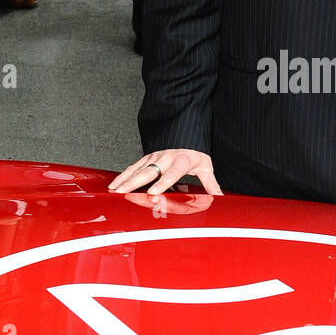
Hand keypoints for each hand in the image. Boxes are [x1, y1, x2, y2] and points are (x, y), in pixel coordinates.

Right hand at [108, 148, 222, 196]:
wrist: (185, 135)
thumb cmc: (195, 154)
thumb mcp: (206, 167)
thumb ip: (211, 184)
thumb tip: (221, 199)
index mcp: (181, 160)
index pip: (172, 173)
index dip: (162, 183)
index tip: (153, 193)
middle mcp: (165, 157)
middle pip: (149, 171)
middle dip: (135, 183)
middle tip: (123, 192)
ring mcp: (154, 157)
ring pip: (137, 169)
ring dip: (125, 180)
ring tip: (114, 191)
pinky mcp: (147, 158)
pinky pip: (132, 167)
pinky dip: (122, 176)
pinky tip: (114, 185)